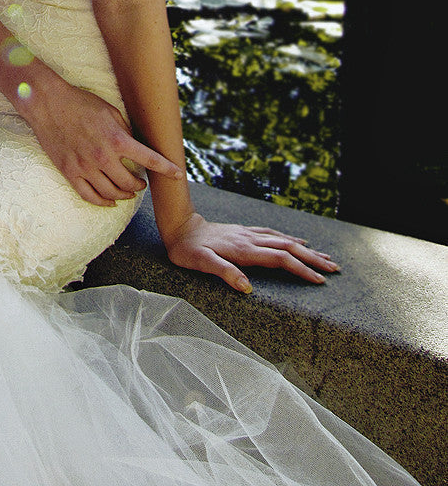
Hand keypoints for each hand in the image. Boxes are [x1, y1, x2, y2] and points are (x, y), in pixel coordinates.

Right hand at [18, 76, 183, 205]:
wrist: (48, 104)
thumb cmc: (81, 103)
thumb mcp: (111, 111)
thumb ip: (125, 132)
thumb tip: (136, 147)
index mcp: (117, 139)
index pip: (150, 160)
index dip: (167, 169)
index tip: (177, 175)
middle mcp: (103, 157)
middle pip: (130, 183)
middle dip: (140, 186)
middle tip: (142, 183)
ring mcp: (85, 167)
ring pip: (111, 193)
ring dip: (123, 196)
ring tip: (128, 193)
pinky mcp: (70, 172)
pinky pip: (89, 195)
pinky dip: (102, 202)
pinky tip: (108, 202)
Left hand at [164, 213, 340, 292]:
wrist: (179, 227)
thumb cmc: (188, 250)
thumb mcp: (201, 263)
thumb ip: (224, 273)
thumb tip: (247, 287)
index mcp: (244, 251)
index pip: (280, 260)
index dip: (301, 270)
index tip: (320, 280)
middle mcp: (250, 240)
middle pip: (288, 248)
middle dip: (313, 259)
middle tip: (334, 269)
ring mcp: (248, 234)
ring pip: (283, 240)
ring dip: (306, 250)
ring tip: (325, 257)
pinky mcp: (244, 232)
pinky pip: (273, 234)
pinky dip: (289, 239)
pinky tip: (297, 242)